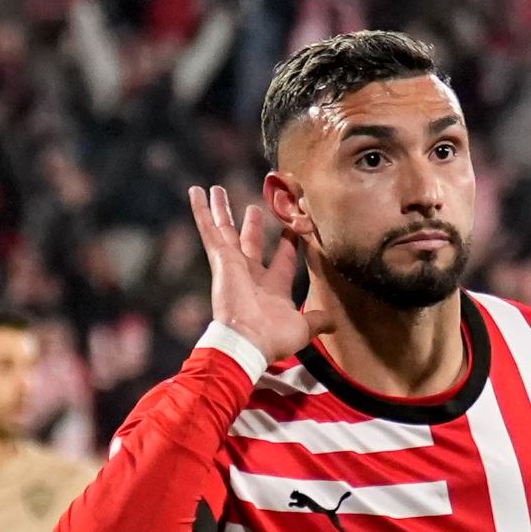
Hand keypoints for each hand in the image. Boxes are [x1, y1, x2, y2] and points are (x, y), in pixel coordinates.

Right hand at [188, 185, 334, 363]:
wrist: (248, 341)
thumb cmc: (274, 337)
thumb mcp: (303, 328)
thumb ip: (317, 321)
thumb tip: (334, 323)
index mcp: (272, 289)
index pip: (282, 261)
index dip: (288, 245)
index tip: (293, 230)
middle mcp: (250, 275)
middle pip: (250, 244)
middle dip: (252, 227)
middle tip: (255, 209)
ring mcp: (233, 265)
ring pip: (225, 231)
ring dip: (221, 211)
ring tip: (217, 190)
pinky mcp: (221, 259)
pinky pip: (209, 230)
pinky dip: (201, 210)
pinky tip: (196, 192)